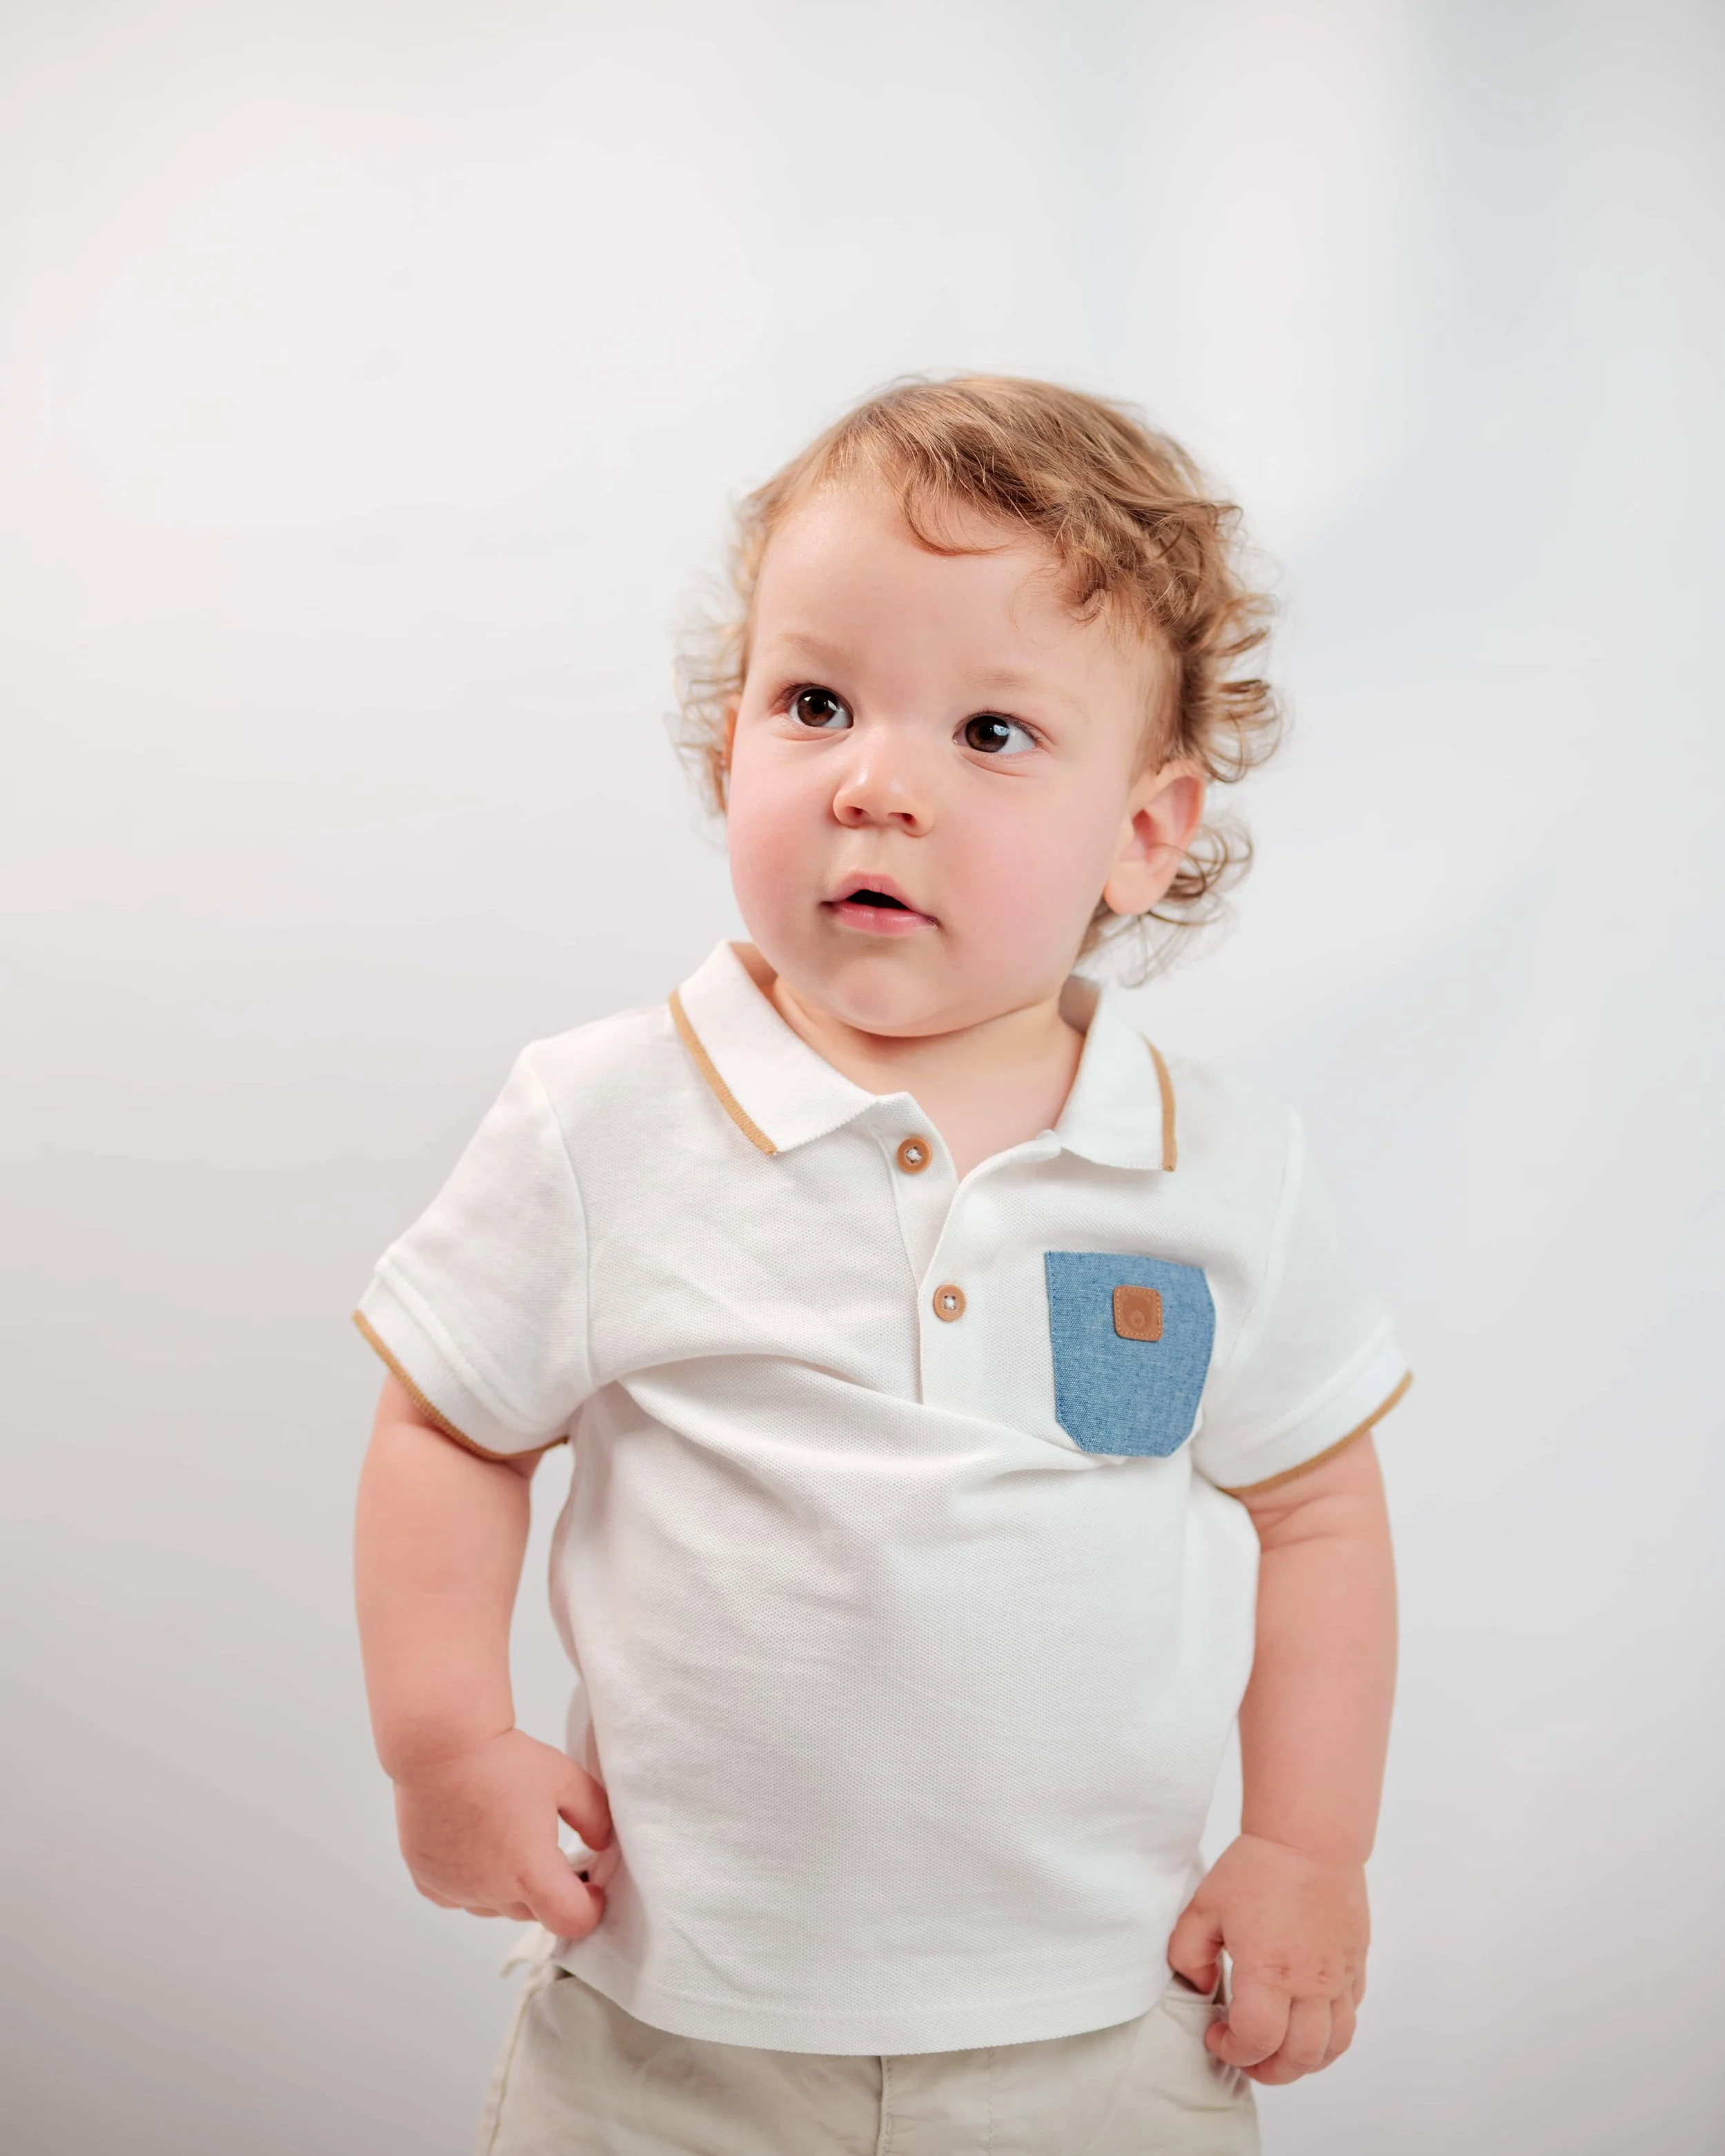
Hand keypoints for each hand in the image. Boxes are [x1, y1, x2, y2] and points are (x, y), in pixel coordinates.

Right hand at [391, 1727, 611, 1939]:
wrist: (440, 1744)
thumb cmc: (501, 1759)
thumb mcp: (566, 1779)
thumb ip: (594, 1816)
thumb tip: (600, 1844)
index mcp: (529, 1873)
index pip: (571, 1920)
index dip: (590, 1908)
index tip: (593, 1888)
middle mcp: (490, 1891)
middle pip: (533, 1912)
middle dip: (550, 1890)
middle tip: (554, 1852)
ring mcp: (455, 1890)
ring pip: (495, 1905)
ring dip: (510, 1887)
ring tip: (511, 1841)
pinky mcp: (426, 1880)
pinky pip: (460, 1896)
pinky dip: (473, 1881)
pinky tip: (476, 1845)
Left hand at [1167, 1833, 1367, 2084]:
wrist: (1310, 1838)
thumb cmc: (1258, 1867)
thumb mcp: (1203, 1907)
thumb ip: (1188, 1954)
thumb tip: (1203, 1988)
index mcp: (1270, 1972)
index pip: (1257, 2040)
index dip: (1232, 2050)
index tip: (1216, 2035)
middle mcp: (1311, 1983)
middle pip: (1298, 2057)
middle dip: (1267, 2070)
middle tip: (1246, 2057)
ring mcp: (1339, 1977)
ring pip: (1333, 2046)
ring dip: (1304, 2062)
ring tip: (1280, 2052)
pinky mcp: (1355, 1965)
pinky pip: (1350, 2016)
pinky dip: (1329, 2033)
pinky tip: (1306, 2020)